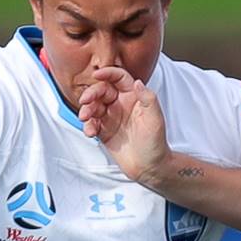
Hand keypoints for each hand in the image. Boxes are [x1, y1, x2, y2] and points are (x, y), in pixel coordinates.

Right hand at [78, 66, 170, 183]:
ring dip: (86, 110)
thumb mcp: (155, 119)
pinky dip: (88, 126)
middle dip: (91, 93)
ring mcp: (111, 117)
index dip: (108, 73)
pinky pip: (91, 124)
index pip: (119, 78)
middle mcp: (121, 104)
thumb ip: (148, 98)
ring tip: (84, 118)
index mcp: (133, 97)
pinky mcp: (104, 131)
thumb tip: (138, 82)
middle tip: (85, 100)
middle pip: (101, 91)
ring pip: (93, 106)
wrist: (149, 167)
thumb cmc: (155, 142)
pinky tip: (90, 132)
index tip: (97, 74)